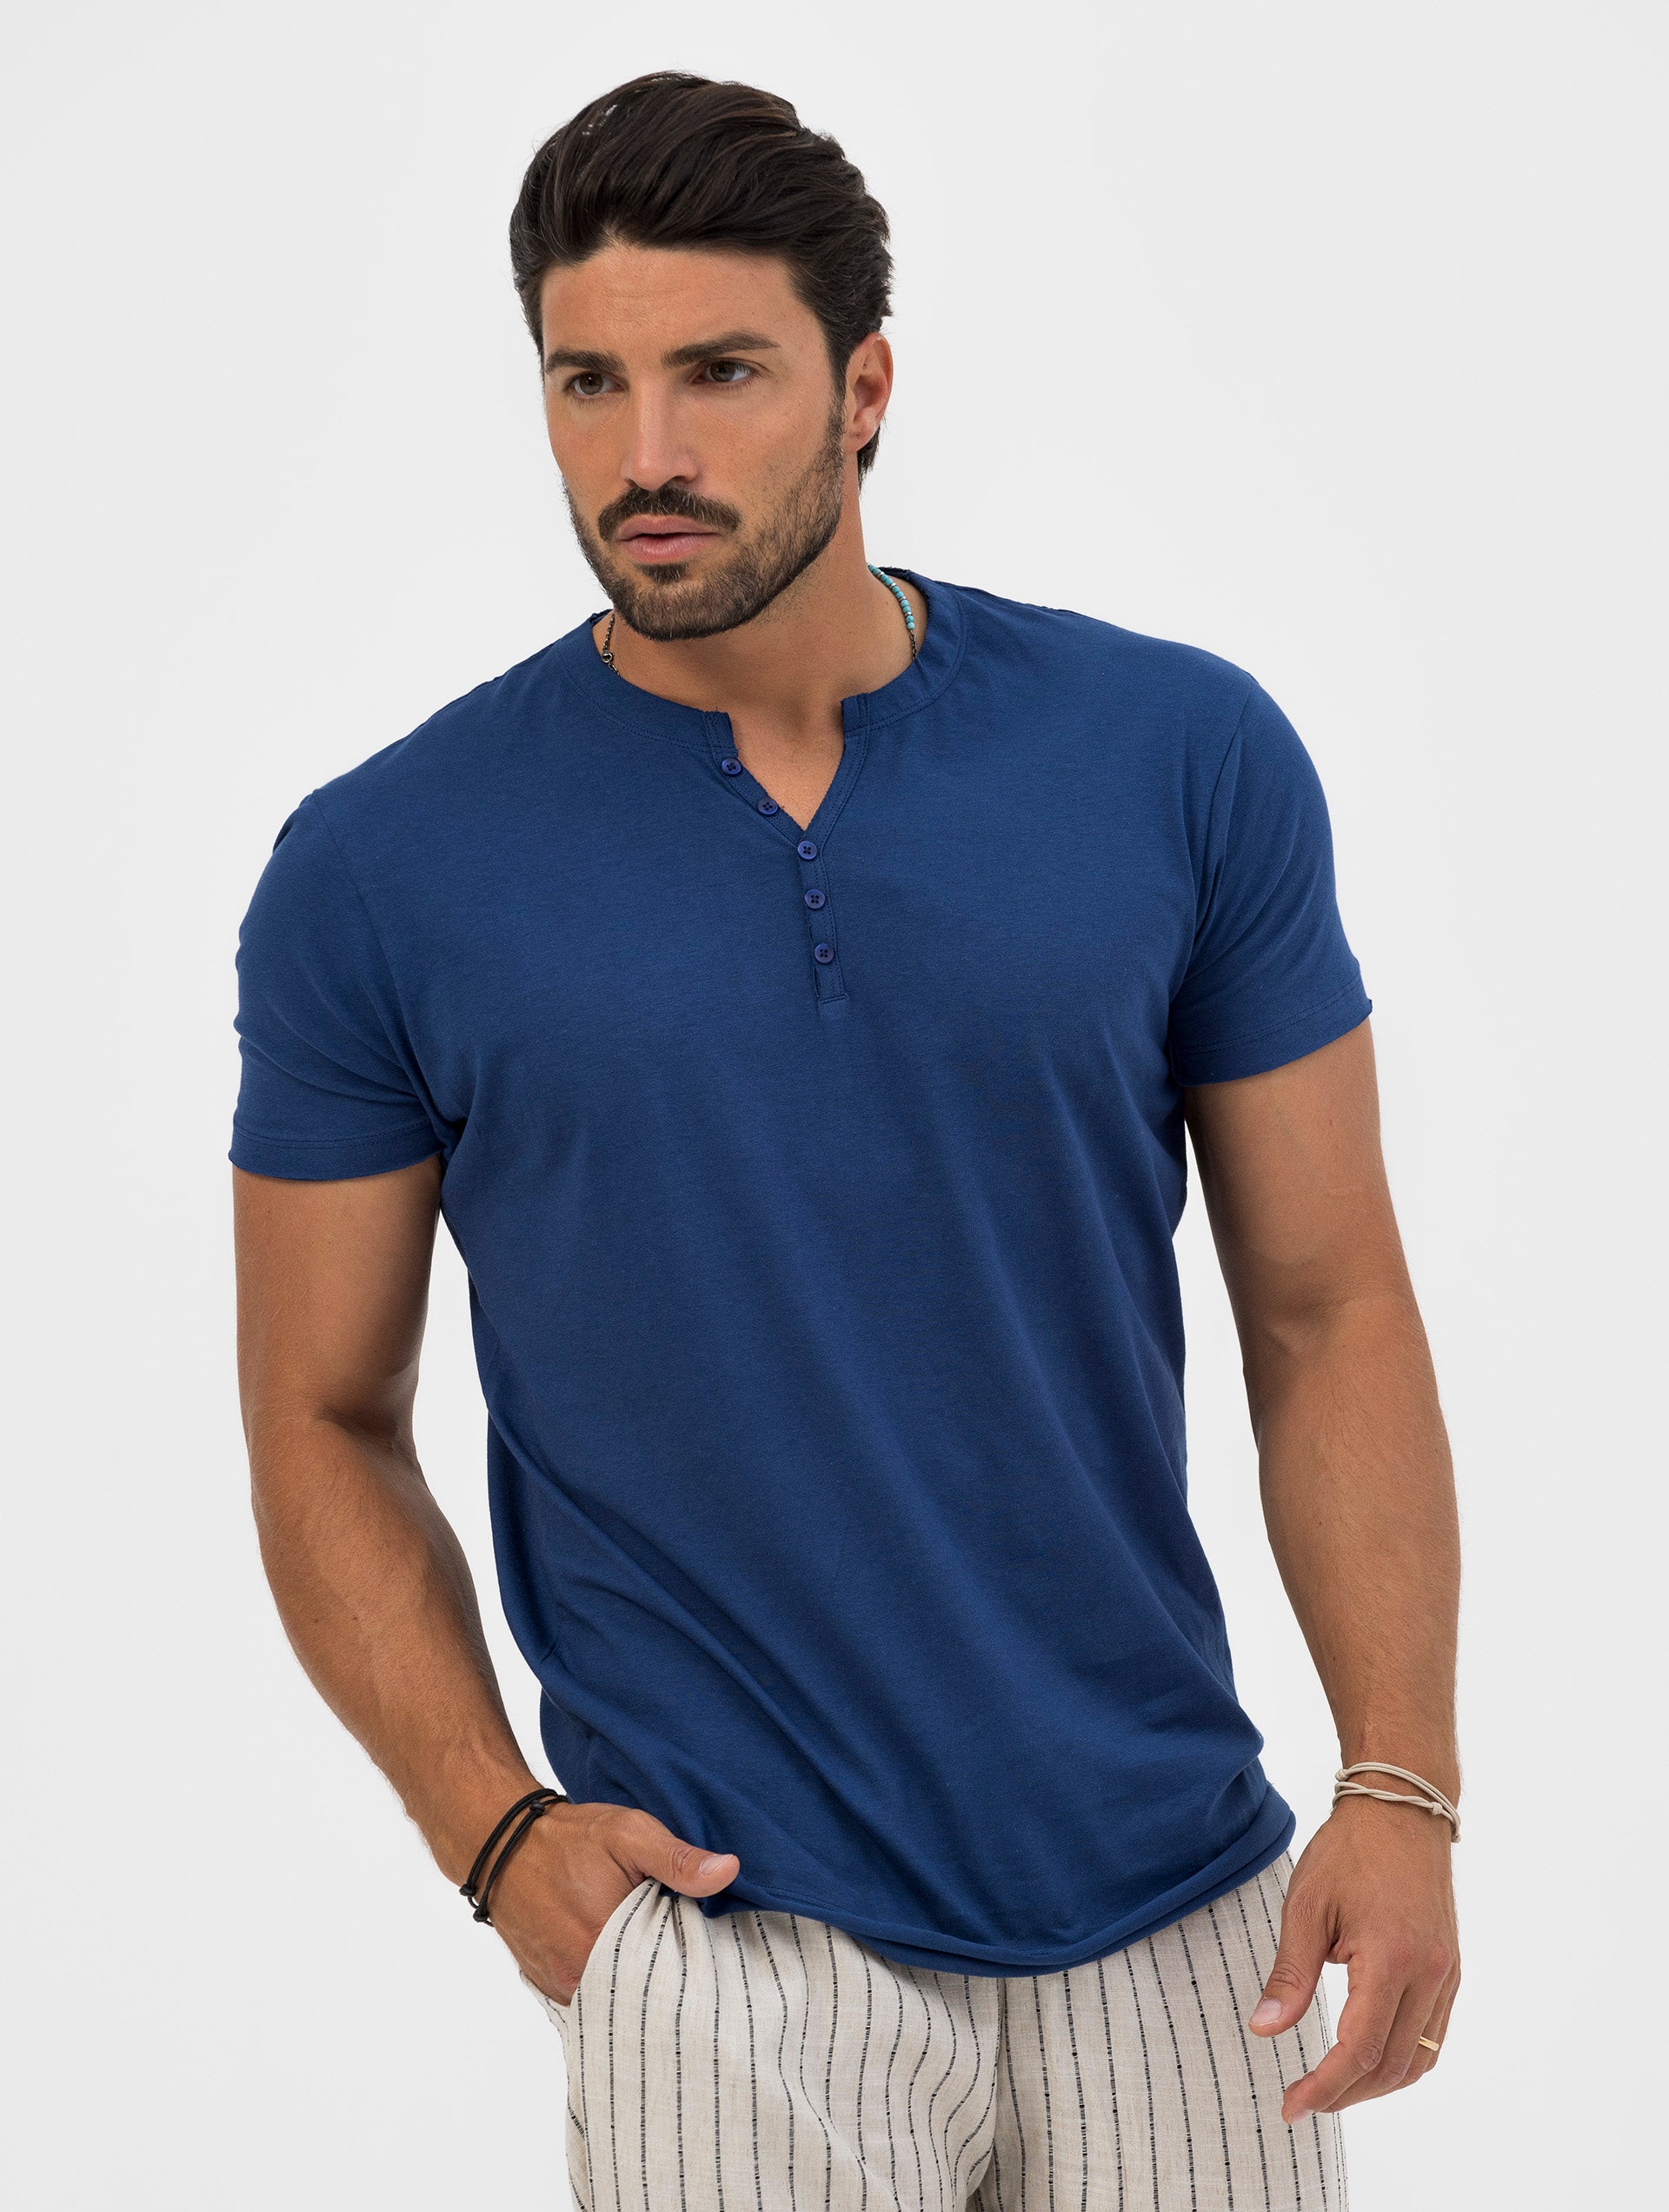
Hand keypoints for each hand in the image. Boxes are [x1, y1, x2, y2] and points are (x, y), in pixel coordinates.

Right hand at [482, 1799, 739, 2005]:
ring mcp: (559, 1985)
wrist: (502, 1843)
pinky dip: (609, 1979)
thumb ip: (678, 1858)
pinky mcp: (547, 1984)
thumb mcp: (630, 1834)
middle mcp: (577, 1977)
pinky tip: (621, 1954)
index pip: (667, 1979)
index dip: (690, 1963)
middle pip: (641, 1994)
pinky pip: (590, 1995)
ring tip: (652, 1950)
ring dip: (635, 1980)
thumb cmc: (568, 1838)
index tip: (704, 1944)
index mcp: (604, 1946)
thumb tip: (730, 1870)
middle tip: (681, 1946)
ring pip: (615, 1998)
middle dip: (664, 1976)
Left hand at [1249, 1796, 1459, 2119]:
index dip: (1325, 2086)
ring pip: (1419, 2058)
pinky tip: (1367, 2057)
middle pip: (1393, 2066)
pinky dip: (1401, 2058)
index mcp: (1392, 1958)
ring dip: (1376, 2084)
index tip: (1291, 2105)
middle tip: (1303, 2099)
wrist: (1402, 1808)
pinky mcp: (1450, 1969)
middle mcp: (1429, 1974)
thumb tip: (1264, 2030)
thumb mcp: (1306, 1906)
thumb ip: (1289, 1974)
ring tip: (1331, 2086)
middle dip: (1347, 2093)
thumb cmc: (1349, 1851)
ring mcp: (1446, 1974)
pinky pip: (1433, 2035)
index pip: (1360, 2050)